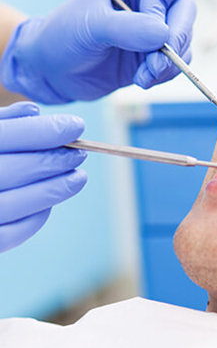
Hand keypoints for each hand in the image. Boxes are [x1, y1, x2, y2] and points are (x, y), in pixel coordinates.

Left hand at [0, 0, 195, 103]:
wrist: (56, 69)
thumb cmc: (65, 35)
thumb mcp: (91, 26)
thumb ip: (127, 28)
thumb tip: (163, 35)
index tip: (144, 22)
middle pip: (188, 9)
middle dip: (175, 40)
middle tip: (155, 64)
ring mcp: (160, 23)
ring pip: (186, 39)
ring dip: (168, 63)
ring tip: (143, 75)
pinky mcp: (161, 51)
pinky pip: (180, 61)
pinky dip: (165, 74)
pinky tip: (142, 79)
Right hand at [0, 102, 86, 252]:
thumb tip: (33, 112)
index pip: (6, 136)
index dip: (45, 131)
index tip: (76, 126)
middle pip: (14, 170)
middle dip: (54, 161)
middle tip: (79, 153)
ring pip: (15, 206)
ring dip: (53, 191)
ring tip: (76, 178)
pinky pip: (9, 235)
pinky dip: (34, 219)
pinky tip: (48, 204)